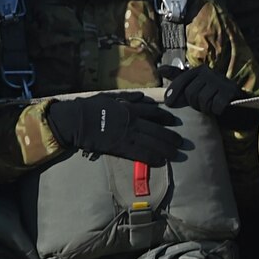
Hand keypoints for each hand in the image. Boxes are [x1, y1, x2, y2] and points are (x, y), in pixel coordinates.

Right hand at [44, 93, 183, 164]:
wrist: (77, 120)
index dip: (166, 117)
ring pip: (152, 143)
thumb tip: (142, 96)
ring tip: (176, 154)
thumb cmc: (90, 107)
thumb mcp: (110, 96)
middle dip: (171, 137)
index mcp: (131, 108)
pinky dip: (152, 158)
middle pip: (157, 130)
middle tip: (182, 142)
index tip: (174, 121)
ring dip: (166, 150)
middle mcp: (133, 121)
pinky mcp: (121, 148)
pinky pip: (140, 154)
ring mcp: (128, 135)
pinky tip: (161, 162)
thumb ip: (127, 96)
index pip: (154, 112)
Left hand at [160, 64, 246, 115]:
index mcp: (200, 70)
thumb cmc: (210, 92)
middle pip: (191, 93)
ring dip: (205, 108)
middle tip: (199, 105)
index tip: (169, 103)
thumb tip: (160, 69)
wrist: (234, 100)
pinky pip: (215, 105)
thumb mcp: (194, 84)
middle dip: (193, 103)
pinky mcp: (230, 91)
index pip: (182, 79)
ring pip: (202, 100)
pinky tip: (218, 108)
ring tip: (209, 106)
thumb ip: (177, 77)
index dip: (174, 91)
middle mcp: (210, 72)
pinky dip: (215, 110)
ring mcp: (221, 81)